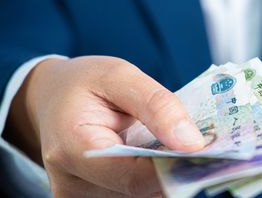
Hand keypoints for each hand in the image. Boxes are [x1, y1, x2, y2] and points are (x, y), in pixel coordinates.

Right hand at [4, 56, 204, 196]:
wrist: (52, 99)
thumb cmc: (84, 84)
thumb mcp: (119, 76)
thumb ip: (156, 105)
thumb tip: (192, 143)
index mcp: (72, 148)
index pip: (133, 176)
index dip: (174, 169)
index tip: (210, 154)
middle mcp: (71, 184)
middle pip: (140, 191)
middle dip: (176, 171)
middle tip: (207, 149)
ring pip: (142, 197)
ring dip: (167, 175)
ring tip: (186, 150)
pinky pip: (135, 194)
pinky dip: (155, 178)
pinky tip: (166, 158)